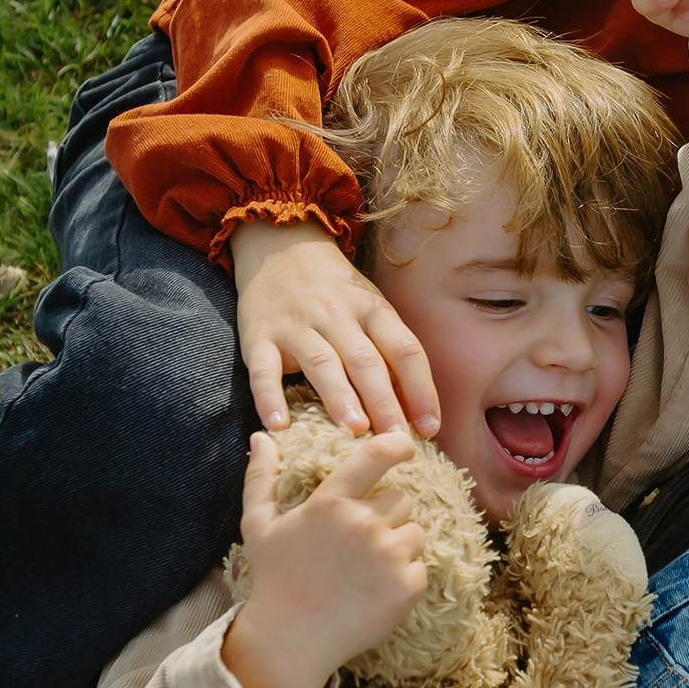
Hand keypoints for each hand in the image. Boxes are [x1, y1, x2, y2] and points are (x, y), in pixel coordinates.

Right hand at [222, 428, 427, 687]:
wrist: (289, 641)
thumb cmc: (274, 580)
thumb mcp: (258, 526)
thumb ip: (261, 478)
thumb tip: (260, 437)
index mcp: (330, 504)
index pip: (376, 456)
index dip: (397, 444)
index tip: (405, 446)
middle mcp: (363, 524)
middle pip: (402, 500)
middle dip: (386, 516)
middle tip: (358, 545)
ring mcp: (387, 556)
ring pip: (414, 533)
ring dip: (397, 547)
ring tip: (364, 571)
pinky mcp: (406, 586)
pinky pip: (420, 567)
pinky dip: (404, 578)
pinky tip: (373, 592)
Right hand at [232, 217, 439, 437]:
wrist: (280, 246)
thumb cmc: (336, 292)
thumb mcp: (371, 309)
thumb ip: (390, 353)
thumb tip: (418, 411)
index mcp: (373, 309)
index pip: (404, 350)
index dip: (421, 389)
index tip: (430, 428)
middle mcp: (337, 315)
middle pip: (366, 361)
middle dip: (384, 402)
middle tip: (396, 440)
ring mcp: (296, 325)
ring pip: (322, 363)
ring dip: (340, 398)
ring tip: (354, 431)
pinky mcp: (258, 336)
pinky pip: (263, 370)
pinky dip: (268, 398)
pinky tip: (278, 425)